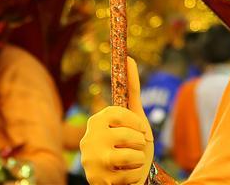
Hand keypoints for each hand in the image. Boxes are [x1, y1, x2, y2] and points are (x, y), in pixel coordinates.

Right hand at [80, 58, 153, 184]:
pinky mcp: (98, 180)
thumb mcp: (133, 118)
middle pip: (129, 136)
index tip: (140, 130)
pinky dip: (135, 176)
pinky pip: (131, 176)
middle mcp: (89, 138)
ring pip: (132, 156)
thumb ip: (131, 89)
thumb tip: (129, 57)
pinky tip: (125, 176)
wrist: (123, 178)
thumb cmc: (130, 144)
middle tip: (134, 149)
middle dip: (139, 144)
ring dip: (139, 160)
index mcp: (96, 120)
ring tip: (129, 163)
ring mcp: (91, 160)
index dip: (136, 124)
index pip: (120, 114)